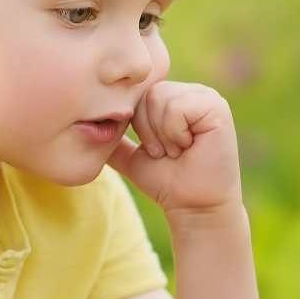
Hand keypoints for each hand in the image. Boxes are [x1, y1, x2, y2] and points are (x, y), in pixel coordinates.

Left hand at [108, 82, 240, 216]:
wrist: (193, 206)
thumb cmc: (166, 183)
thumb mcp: (132, 157)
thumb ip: (114, 141)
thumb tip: (83, 131)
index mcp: (174, 98)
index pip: (137, 93)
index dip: (138, 126)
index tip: (156, 151)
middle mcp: (191, 92)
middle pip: (147, 94)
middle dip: (149, 131)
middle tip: (168, 152)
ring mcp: (206, 97)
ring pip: (159, 98)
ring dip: (162, 135)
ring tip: (178, 150)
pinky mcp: (217, 107)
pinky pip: (176, 107)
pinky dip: (175, 133)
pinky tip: (189, 146)